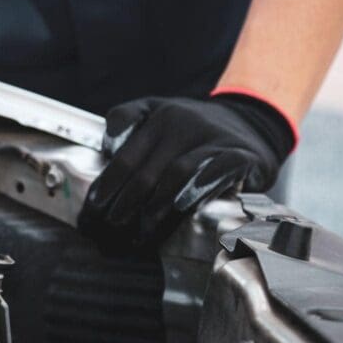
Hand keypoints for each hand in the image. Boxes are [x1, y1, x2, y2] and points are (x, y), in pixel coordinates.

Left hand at [77, 93, 295, 248]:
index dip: (105, 186)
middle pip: (144, 170)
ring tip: (141, 231)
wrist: (250, 123)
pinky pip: (218, 171)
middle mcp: (181, 123)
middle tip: (111, 229)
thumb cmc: (193, 128)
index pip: (123, 156)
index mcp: (157, 117)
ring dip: (156, 206)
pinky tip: (183, 207)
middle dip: (123, 205)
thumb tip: (103, 150)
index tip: (92, 211)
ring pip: (177, 173)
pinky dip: (199, 189)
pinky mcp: (241, 154)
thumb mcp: (157, 111)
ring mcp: (212, 137)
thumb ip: (128, 121)